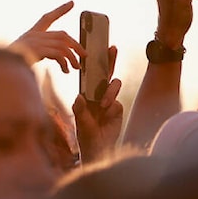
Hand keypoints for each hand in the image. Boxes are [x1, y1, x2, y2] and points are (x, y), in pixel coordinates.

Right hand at [9, 1, 85, 72]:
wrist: (3, 68)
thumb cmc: (13, 64)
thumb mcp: (26, 55)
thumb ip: (40, 52)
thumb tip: (59, 58)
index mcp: (31, 34)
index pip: (47, 18)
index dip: (60, 10)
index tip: (71, 3)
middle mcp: (34, 35)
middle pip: (62, 35)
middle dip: (76, 45)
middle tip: (84, 54)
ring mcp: (35, 41)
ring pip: (63, 46)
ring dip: (72, 57)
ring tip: (77, 66)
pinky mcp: (37, 49)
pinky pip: (58, 54)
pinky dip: (64, 62)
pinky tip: (66, 70)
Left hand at [72, 45, 122, 163]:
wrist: (100, 150)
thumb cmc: (86, 138)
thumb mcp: (82, 125)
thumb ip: (81, 110)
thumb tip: (80, 95)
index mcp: (86, 96)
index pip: (90, 77)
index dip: (92, 64)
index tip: (93, 51)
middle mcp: (97, 95)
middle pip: (105, 74)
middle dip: (109, 61)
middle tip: (112, 48)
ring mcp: (109, 100)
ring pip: (114, 85)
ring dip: (110, 92)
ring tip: (104, 105)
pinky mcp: (118, 107)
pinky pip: (117, 100)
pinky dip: (113, 106)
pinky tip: (108, 114)